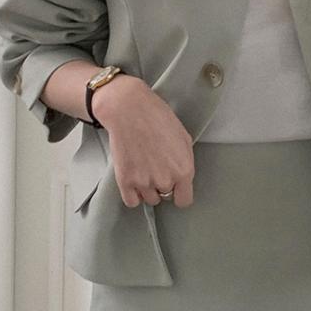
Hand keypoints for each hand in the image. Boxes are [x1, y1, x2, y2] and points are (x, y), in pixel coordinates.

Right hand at [98, 77, 194, 211]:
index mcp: (183, 170)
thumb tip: (182, 175)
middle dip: (162, 184)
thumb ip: (185, 160)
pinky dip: (133, 194)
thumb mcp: (183, 137)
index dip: (179, 193)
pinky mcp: (125, 181)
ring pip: (149, 199)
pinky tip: (133, 179)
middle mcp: (165, 180)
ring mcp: (144, 182)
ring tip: (143, 168)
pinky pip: (132, 201)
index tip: (175, 187)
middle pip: (165, 197)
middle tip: (155, 165)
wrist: (128, 108)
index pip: (184, 200)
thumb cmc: (156, 117)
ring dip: (147, 189)